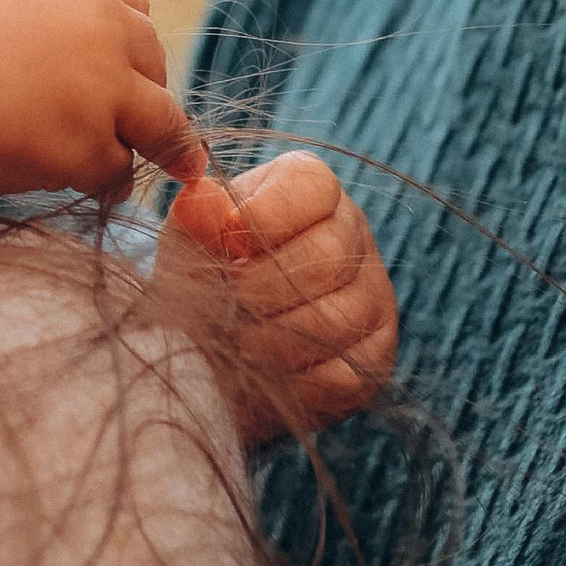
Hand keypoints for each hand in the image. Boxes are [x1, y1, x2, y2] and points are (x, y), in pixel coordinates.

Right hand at [0, 0, 206, 211]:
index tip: (127, 69)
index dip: (129, 44)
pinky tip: (87, 188)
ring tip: (181, 166)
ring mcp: (101, 84)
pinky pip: (116, 170)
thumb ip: (43, 7)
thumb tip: (73, 54)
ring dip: (162, 144)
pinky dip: (104, 182)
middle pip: (152, 60)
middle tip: (146, 126)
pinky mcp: (88, 143)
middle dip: (142, 92)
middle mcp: (101, 20)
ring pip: (159, 121)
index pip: (133, 8)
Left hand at [166, 151, 397, 441]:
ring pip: (336, 319)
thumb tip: (198, 206)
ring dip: (271, 339)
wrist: (218, 349)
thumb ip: (196, 220)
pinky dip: (291, 379)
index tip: (228, 244)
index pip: (314, 187)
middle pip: (328, 256)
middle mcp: (353, 235)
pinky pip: (342, 372)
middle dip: (262, 288)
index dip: (266, 217)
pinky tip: (263, 372)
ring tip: (236, 341)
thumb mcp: (190, 242)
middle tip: (227, 303)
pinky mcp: (375, 354)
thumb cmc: (206, 277)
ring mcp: (373, 296)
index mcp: (311, 191)